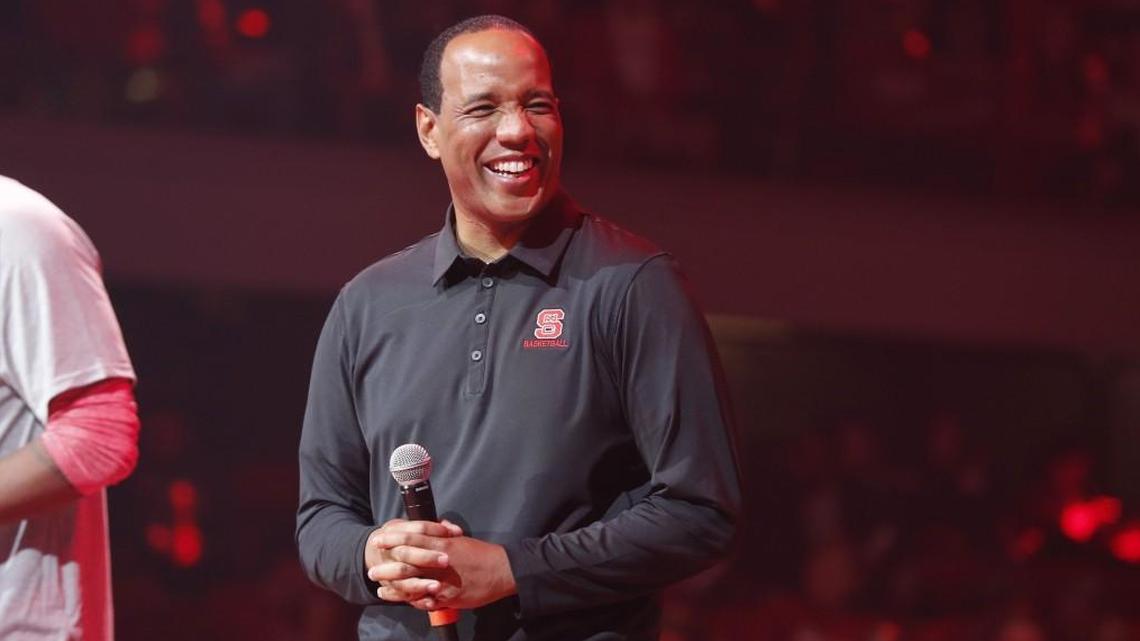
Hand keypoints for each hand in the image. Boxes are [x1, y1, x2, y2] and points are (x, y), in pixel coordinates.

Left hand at [368, 525, 516, 610]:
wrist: (503, 571)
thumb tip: (437, 525)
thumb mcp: (462, 539)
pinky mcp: (449, 597)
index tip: (379, 539)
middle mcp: (440, 561)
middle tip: (372, 568)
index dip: (394, 539)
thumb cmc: (482, 554)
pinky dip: (412, 601)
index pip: (412, 539)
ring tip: (380, 589)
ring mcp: (443, 580)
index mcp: (442, 544)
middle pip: (407, 562)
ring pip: (412, 584)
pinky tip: (402, 601)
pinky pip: (426, 600)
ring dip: (394, 587)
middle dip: (387, 565)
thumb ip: (446, 533)